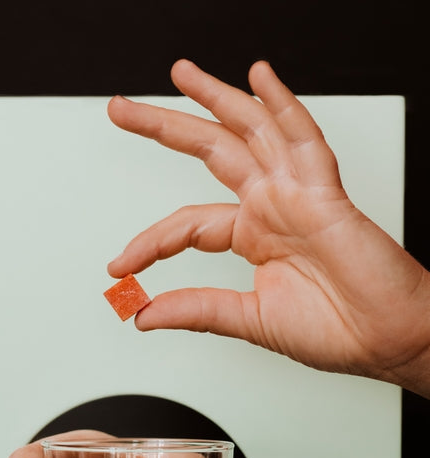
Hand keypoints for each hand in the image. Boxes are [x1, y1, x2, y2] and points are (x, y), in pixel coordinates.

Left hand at [107, 59, 429, 397]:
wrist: (384, 340)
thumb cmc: (334, 330)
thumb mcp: (247, 320)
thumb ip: (195, 310)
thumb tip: (143, 315)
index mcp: (253, 236)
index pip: (185, 224)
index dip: (148, 242)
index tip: (118, 268)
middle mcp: (271, 207)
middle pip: (209, 151)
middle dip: (164, 126)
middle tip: (121, 108)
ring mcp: (297, 195)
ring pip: (250, 131)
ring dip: (214, 99)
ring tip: (179, 74)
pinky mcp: (326, 194)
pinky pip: (304, 140)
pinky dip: (284, 107)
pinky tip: (261, 79)